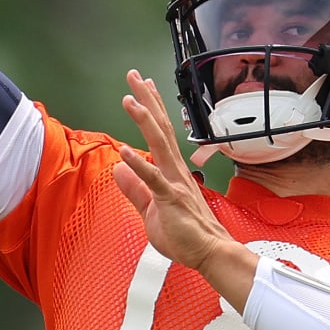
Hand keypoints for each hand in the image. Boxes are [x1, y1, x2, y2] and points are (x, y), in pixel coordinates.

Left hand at [112, 71, 247, 280]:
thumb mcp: (151, 209)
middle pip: (159, 128)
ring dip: (144, 121)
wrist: (210, 253)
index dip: (149, 108)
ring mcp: (174, 183)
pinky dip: (139, 164)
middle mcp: (175, 170)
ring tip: (130, 100)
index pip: (159, 133)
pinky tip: (125, 151)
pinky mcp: (170, 200)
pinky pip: (153, 180)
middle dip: (146, 101)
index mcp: (171, 171)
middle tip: (134, 76)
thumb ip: (135, 188)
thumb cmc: (186, 234)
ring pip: (158, 144)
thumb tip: (119, 168)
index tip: (141, 87)